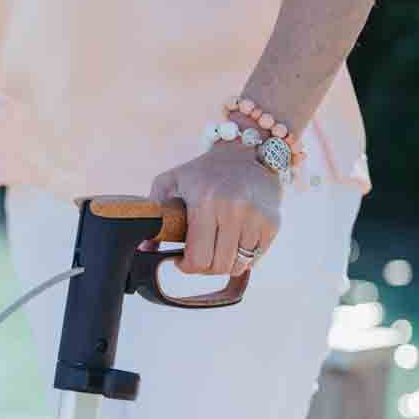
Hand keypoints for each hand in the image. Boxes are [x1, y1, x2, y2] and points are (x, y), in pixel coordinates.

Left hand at [149, 140, 281, 276]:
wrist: (247, 150)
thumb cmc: (203, 170)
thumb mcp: (171, 181)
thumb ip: (154, 212)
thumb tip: (144, 248)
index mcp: (206, 202)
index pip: (198, 258)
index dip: (186, 267)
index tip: (181, 260)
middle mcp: (234, 210)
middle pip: (218, 266)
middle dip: (203, 268)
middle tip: (197, 256)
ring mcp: (257, 218)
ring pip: (237, 266)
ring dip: (223, 264)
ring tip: (215, 250)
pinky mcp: (273, 223)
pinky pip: (255, 258)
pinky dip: (243, 258)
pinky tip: (232, 243)